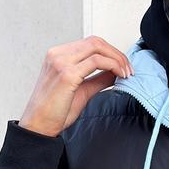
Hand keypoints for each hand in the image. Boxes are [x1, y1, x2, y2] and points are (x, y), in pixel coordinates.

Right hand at [19, 35, 133, 137]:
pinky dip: (112, 65)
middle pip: (96, 42)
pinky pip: (96, 61)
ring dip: (117, 59)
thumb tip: (114, 73)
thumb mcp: (81, 91)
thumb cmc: (54, 112)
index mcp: (58, 56)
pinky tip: (119, 76)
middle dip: (117, 54)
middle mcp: (58, 54)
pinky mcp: (67, 74)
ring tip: (127, 73)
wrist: (39, 126)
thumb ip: (97, 79)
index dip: (111, 52)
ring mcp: (61, 62)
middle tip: (129, 69)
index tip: (124, 66)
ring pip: (97, 47)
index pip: (90, 44)